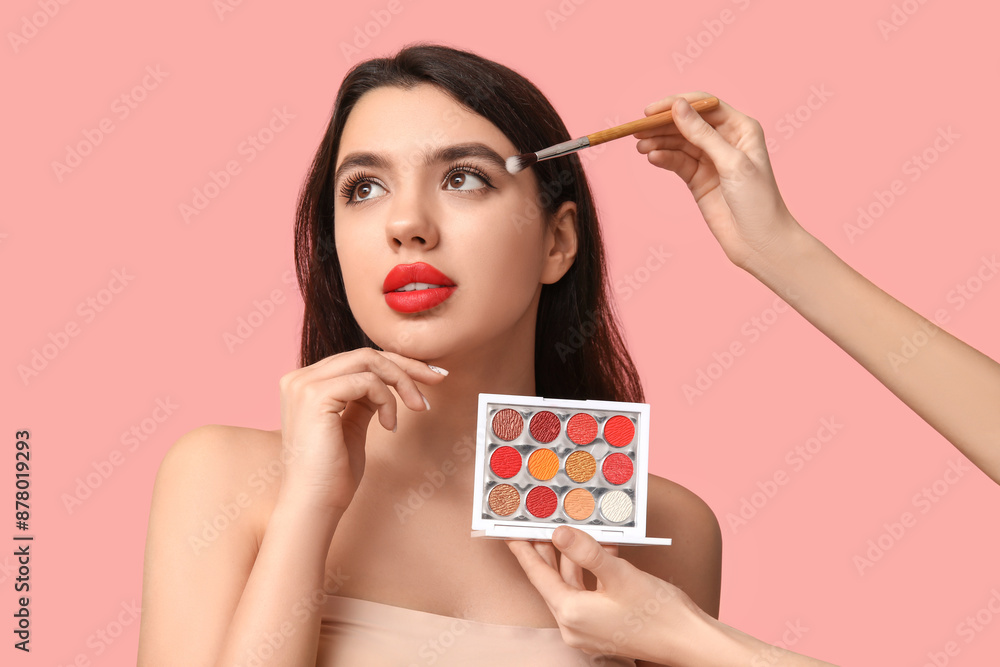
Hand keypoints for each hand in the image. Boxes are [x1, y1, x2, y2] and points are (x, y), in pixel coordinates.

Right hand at [276, 348, 446, 514]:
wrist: (315, 504)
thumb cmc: (332, 475)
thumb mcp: (352, 426)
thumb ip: (364, 400)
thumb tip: (389, 382)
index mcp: (305, 383)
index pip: (357, 359)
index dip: (396, 363)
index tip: (428, 374)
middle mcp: (299, 378)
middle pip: (365, 355)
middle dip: (407, 366)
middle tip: (437, 379)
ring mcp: (304, 385)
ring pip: (369, 362)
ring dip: (402, 384)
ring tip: (416, 408)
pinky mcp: (315, 395)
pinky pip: (367, 382)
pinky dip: (388, 401)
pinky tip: (389, 426)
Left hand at [506, 525, 706, 662]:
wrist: (689, 641)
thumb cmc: (658, 613)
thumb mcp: (619, 575)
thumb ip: (586, 552)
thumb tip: (558, 534)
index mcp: (571, 614)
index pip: (538, 575)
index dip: (523, 549)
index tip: (509, 531)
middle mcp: (575, 625)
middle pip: (553, 579)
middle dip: (547, 549)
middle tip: (537, 523)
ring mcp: (589, 628)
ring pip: (572, 584)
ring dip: (574, 557)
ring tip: (571, 527)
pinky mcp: (604, 626)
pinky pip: (589, 592)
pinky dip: (591, 570)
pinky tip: (602, 547)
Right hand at [634, 91, 801, 270]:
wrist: (759, 242)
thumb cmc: (757, 200)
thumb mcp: (731, 162)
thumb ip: (702, 134)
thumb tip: (678, 106)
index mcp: (741, 128)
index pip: (704, 105)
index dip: (677, 104)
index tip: (651, 111)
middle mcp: (726, 140)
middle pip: (688, 123)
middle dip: (662, 125)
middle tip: (637, 129)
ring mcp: (710, 160)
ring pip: (679, 142)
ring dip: (659, 142)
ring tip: (640, 147)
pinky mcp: (698, 179)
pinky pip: (677, 162)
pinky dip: (664, 158)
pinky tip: (653, 157)